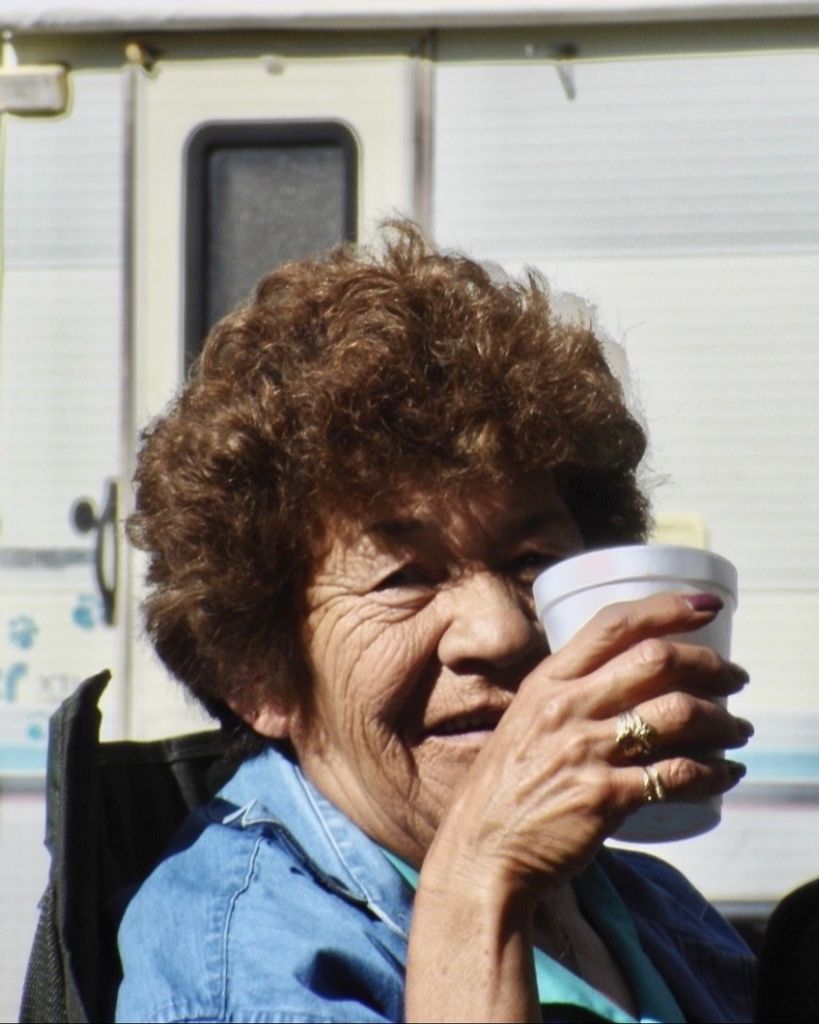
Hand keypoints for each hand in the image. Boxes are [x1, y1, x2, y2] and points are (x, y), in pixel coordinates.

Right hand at [429, 590, 750, 896]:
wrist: (481, 848)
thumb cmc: (508, 784)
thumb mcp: (526, 720)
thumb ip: (570, 696)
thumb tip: (630, 678)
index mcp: (548, 682)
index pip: (613, 624)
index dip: (667, 608)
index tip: (707, 606)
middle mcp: (566, 708)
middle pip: (655, 661)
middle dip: (710, 665)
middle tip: (736, 678)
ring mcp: (585, 751)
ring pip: (675, 714)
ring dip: (722, 720)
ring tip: (739, 730)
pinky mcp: (604, 798)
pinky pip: (675, 776)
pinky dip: (712, 773)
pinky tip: (726, 774)